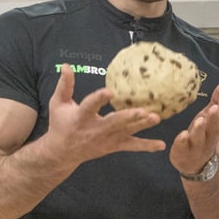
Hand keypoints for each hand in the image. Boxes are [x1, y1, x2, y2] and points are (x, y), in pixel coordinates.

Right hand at [43, 64, 164, 164]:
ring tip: (156, 118)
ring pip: (127, 132)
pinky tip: (160, 145)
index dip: (99, 99)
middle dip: (128, 117)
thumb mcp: (57, 104)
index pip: (90, 106)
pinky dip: (146, 146)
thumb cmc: (60, 124)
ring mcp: (107, 139)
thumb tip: (67, 65)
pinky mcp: (114, 145)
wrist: (62, 153)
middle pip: (114, 122)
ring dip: (142, 125)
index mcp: (81, 117)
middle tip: (142, 110)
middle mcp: (95, 129)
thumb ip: (64, 85)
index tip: (110, 91)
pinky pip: (132, 146)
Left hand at [170, 81, 218, 175]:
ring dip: (200, 130)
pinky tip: (183, 135)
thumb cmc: (202, 134)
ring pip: (200, 139)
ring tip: (200, 120)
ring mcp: (197, 146)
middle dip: (215, 118)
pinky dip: (183, 142)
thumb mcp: (209, 117)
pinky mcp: (183, 152)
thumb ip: (217, 101)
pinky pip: (183, 147)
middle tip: (214, 108)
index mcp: (217, 126)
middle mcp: (209, 137)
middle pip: (215, 128)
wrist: (193, 162)